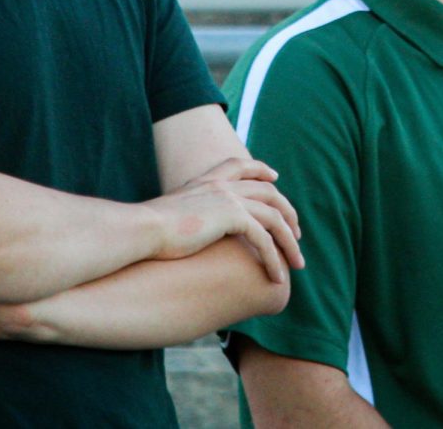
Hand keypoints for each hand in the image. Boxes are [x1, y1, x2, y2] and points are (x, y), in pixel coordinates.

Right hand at [147, 157, 303, 282]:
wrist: (145, 229)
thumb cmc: (151, 229)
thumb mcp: (172, 212)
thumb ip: (187, 212)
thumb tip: (185, 225)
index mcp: (206, 180)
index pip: (240, 164)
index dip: (260, 168)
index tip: (274, 176)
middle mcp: (221, 184)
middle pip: (268, 190)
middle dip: (287, 211)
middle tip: (297, 232)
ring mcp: (228, 198)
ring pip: (274, 216)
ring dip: (290, 240)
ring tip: (297, 262)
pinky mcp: (233, 218)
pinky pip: (265, 239)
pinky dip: (275, 259)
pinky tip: (278, 277)